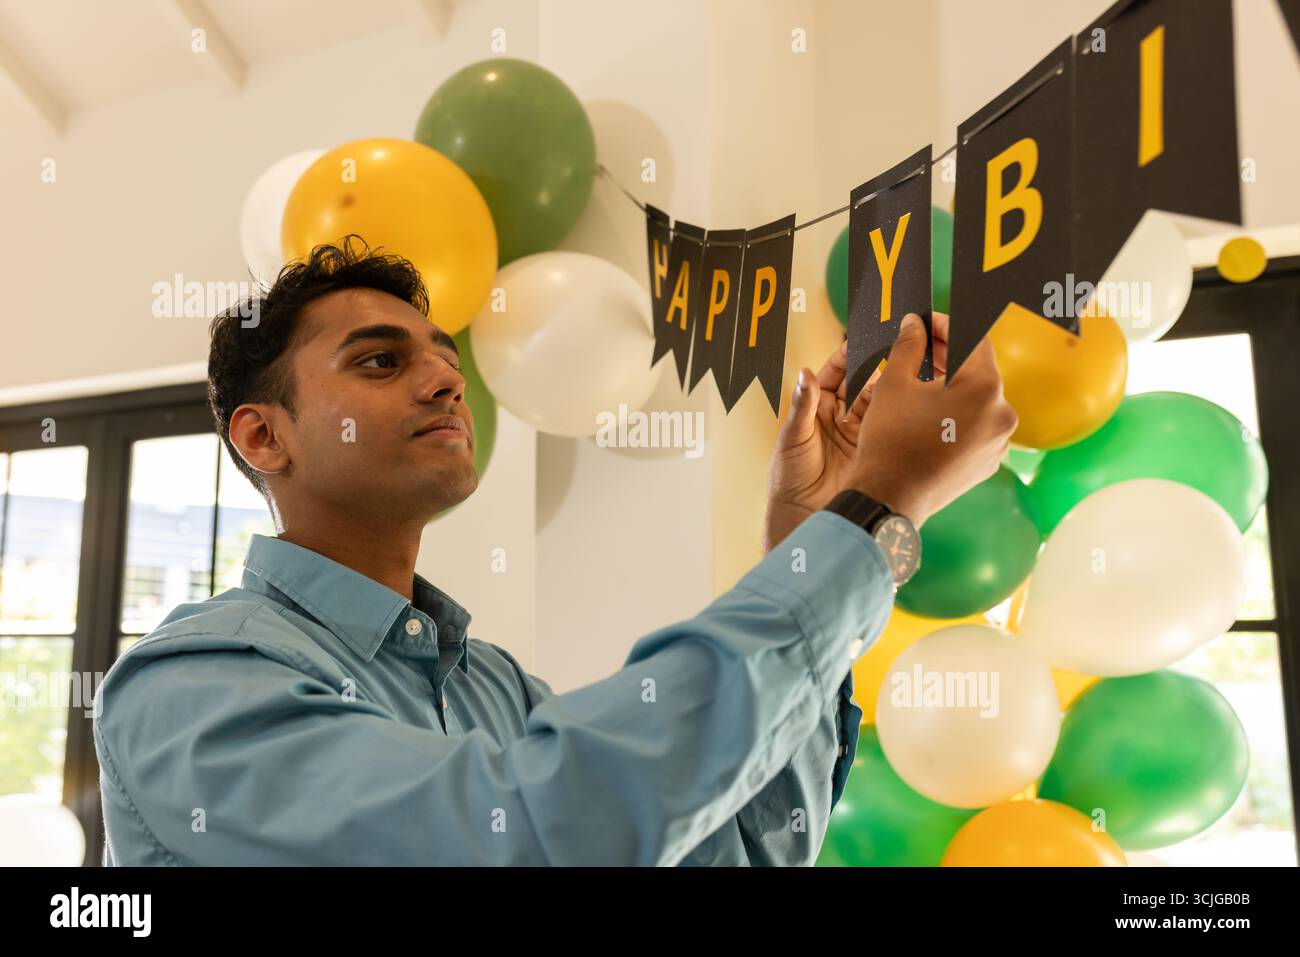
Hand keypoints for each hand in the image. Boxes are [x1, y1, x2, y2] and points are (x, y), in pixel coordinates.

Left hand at [762, 313, 950, 552]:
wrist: (804, 515)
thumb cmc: (789, 476)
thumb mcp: (794, 437)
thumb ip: (802, 405)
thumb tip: (805, 372)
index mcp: (817, 407)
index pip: (836, 373)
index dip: (849, 356)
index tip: (863, 339)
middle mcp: (840, 416)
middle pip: (862, 382)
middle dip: (877, 363)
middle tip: (895, 345)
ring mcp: (860, 431)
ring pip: (880, 400)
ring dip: (892, 384)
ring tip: (909, 365)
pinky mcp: (875, 448)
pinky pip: (889, 424)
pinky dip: (900, 411)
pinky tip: (914, 397)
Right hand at [848, 312, 1016, 527]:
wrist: (889, 498)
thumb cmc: (890, 439)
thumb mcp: (893, 383)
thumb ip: (909, 345)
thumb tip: (914, 323)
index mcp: (985, 388)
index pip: (973, 339)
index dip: (948, 325)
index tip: (926, 322)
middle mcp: (1002, 414)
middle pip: (978, 370)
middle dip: (949, 355)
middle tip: (921, 345)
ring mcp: (999, 442)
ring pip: (978, 400)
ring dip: (953, 385)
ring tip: (921, 379)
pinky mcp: (989, 462)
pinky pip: (978, 427)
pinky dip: (958, 415)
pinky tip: (931, 413)